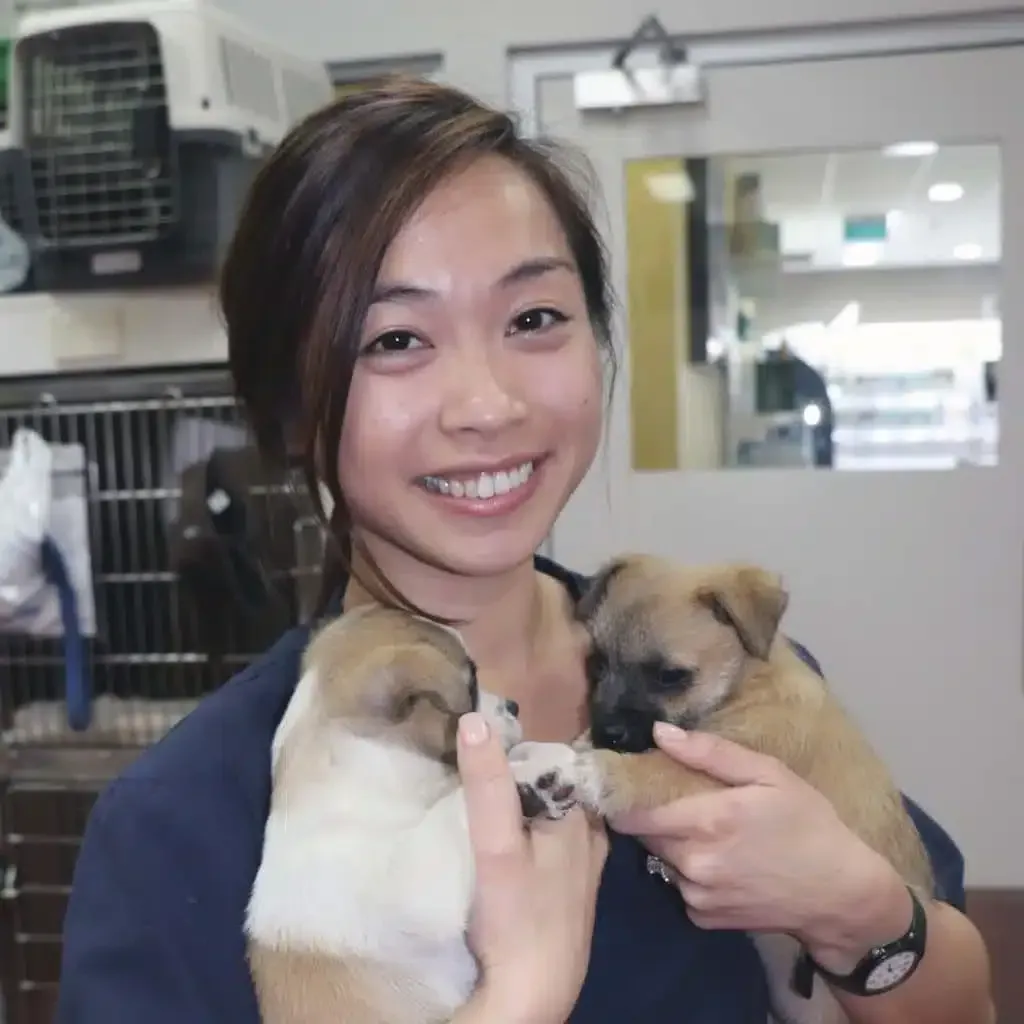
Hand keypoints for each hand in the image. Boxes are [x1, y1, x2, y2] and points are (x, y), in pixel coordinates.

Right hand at [456, 711, 607, 1023]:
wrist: (534, 994)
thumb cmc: (519, 917)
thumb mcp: (497, 845)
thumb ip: (489, 783)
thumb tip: (476, 718)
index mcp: (582, 812)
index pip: (551, 756)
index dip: (515, 745)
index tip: (481, 738)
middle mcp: (591, 831)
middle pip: (552, 782)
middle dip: (519, 771)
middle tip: (476, 765)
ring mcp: (582, 862)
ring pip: (551, 810)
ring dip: (522, 800)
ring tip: (485, 794)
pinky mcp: (567, 887)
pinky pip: (549, 839)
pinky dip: (528, 829)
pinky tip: (506, 836)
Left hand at [611, 723, 911, 970]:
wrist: (841, 896)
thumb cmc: (808, 824)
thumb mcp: (769, 774)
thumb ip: (710, 753)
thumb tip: (660, 734)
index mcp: (706, 821)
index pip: (632, 812)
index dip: (625, 794)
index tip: (631, 780)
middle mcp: (693, 862)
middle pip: (644, 834)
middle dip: (654, 815)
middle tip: (680, 801)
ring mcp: (697, 895)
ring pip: (660, 860)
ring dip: (673, 844)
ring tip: (708, 832)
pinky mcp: (704, 919)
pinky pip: (680, 886)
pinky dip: (691, 873)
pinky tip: (722, 863)